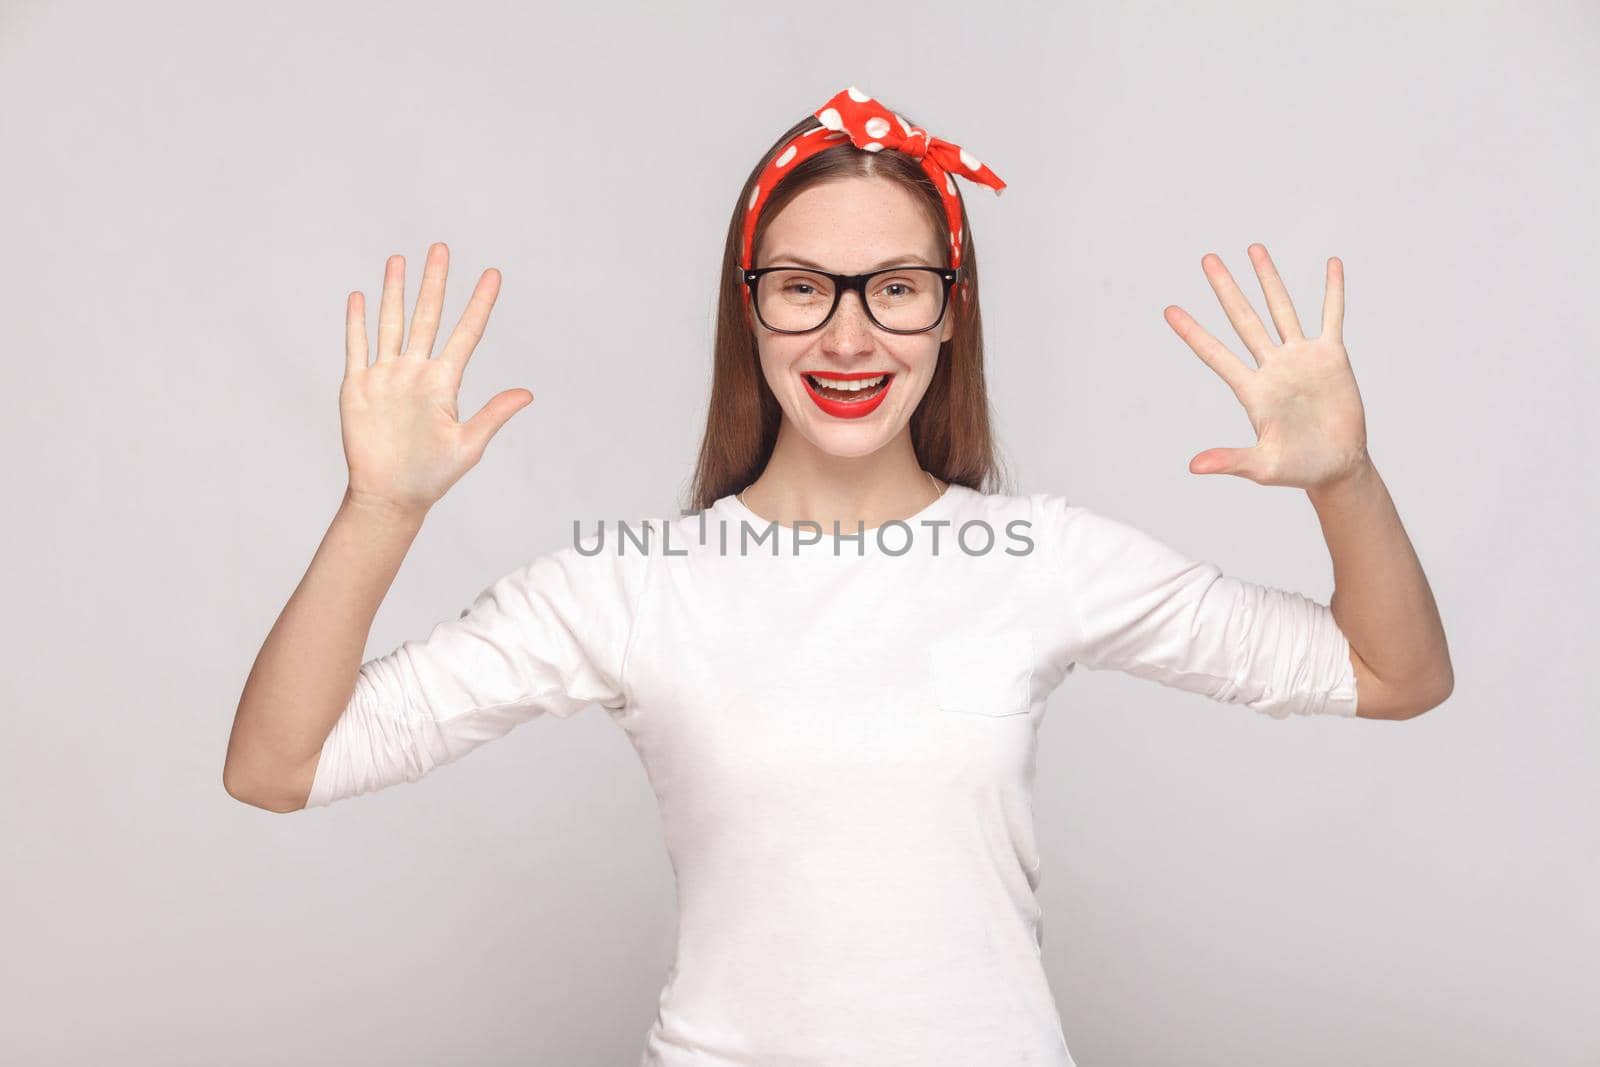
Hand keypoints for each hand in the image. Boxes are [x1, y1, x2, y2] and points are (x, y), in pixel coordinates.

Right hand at [340, 243, 532, 516]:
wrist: (390, 495)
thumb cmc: (433, 476)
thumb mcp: (468, 445)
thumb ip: (494, 415)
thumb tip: (528, 394)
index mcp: (445, 383)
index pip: (467, 333)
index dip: (480, 303)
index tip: (494, 274)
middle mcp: (416, 372)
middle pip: (428, 316)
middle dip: (435, 282)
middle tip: (441, 247)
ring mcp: (386, 376)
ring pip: (392, 323)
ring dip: (395, 291)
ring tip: (399, 259)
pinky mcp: (357, 386)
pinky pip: (357, 346)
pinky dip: (357, 321)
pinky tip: (361, 296)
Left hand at [1162, 244, 1369, 491]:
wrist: (1337, 467)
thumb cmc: (1297, 468)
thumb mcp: (1262, 467)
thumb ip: (1229, 461)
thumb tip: (1193, 466)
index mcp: (1251, 391)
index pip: (1215, 355)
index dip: (1193, 333)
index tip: (1169, 310)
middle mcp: (1272, 367)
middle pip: (1243, 319)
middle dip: (1225, 288)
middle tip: (1207, 258)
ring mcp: (1301, 358)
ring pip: (1281, 309)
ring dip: (1268, 278)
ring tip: (1253, 248)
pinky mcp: (1332, 357)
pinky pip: (1331, 316)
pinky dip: (1332, 290)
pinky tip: (1331, 263)